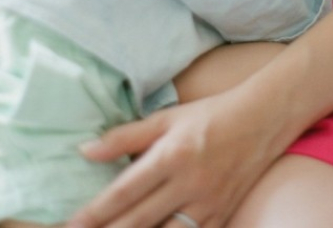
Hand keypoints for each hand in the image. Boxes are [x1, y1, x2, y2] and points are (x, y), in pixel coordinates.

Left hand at [68, 88, 281, 227]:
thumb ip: (125, 136)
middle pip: (138, 222)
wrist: (262, 120)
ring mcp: (207, 206)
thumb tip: (85, 151)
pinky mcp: (221, 218)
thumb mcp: (167, 118)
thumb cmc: (210, 115)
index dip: (94, 213)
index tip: (70, 224)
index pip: (123, 192)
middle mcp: (188, 184)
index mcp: (171, 155)